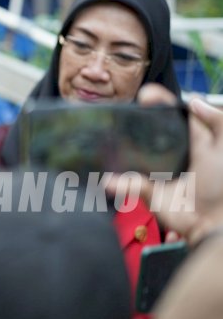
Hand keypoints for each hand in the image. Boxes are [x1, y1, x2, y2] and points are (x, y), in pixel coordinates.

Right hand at [107, 84, 222, 241]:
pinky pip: (130, 185)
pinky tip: (110, 179)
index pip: (177, 118)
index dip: (162, 104)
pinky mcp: (151, 194)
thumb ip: (217, 122)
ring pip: (136, 158)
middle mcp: (177, 157)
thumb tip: (195, 102)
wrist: (213, 223)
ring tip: (106, 140)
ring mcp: (162, 175)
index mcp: (197, 145)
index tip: (146, 95)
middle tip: (122, 113)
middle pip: (153, 135)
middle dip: (137, 124)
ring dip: (121, 152)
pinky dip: (119, 184)